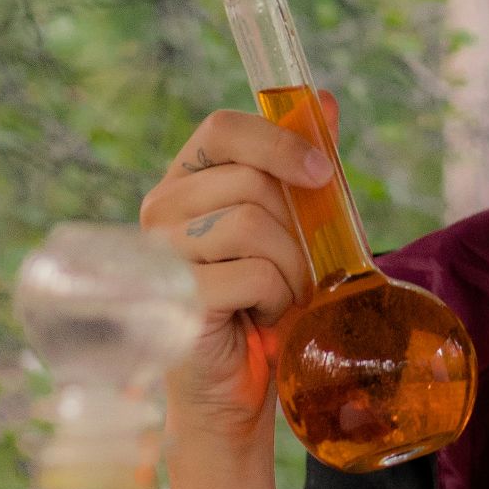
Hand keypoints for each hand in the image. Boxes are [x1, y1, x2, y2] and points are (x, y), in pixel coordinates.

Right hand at [139, 92, 339, 442]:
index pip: (222, 128)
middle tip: (296, 270)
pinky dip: (275, 299)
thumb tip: (328, 101)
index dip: (277, 141)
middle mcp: (162, 210)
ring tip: (275, 298)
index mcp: (189, 182)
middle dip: (296, 229)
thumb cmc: (271, 304)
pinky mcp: (172, 298)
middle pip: (251, 181)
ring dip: (289, 269)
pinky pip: (251, 274)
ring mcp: (159, 255)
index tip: (320, 171)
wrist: (245, 387)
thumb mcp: (300, 230)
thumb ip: (307, 170)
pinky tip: (258, 319)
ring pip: (252, 225)